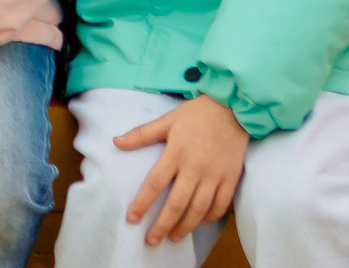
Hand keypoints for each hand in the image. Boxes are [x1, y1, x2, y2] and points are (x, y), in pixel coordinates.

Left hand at [116, 95, 247, 244]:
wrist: (232, 107)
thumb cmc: (196, 114)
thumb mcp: (166, 120)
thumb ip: (141, 134)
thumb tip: (116, 142)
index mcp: (176, 152)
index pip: (155, 183)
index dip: (142, 203)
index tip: (132, 219)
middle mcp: (195, 167)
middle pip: (177, 203)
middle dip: (163, 225)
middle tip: (152, 240)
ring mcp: (214, 175)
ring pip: (199, 209)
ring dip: (185, 226)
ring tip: (174, 237)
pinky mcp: (230, 178)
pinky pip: (220, 205)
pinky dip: (210, 217)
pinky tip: (200, 223)